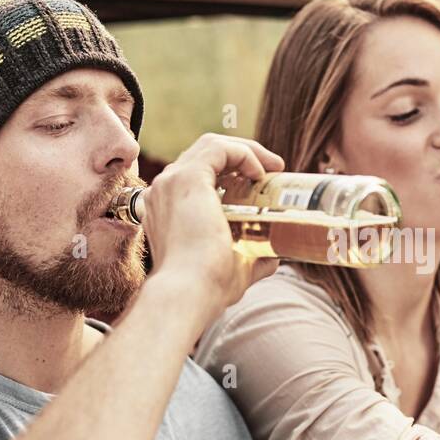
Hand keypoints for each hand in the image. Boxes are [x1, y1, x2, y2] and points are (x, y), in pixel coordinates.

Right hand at [141, 133, 284, 320]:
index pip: (198, 175)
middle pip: (205, 156)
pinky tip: (260, 171)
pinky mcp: (187, 178)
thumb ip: (251, 256)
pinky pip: (218, 149)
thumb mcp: (233, 267)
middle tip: (271, 171)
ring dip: (246, 150)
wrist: (188, 293)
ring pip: (211, 146)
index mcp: (168, 209)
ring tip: (272, 166)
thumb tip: (274, 254)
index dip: (231, 172)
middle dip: (242, 157)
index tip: (259, 183)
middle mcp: (165, 191)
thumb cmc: (206, 288)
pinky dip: (243, 153)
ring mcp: (172, 182)